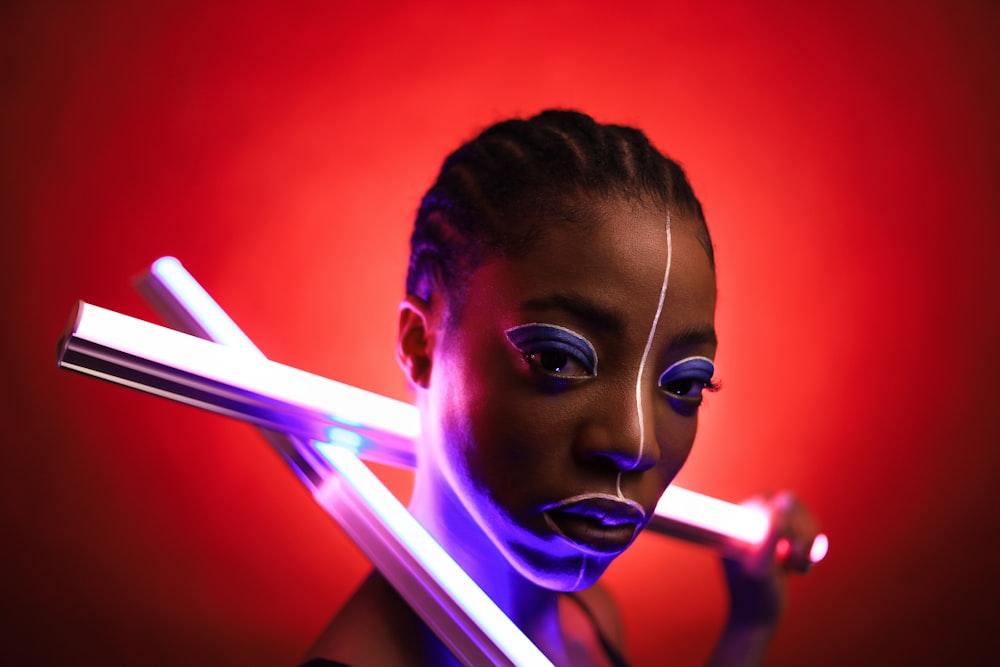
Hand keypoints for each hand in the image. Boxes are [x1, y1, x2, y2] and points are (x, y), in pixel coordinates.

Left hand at [721, 491, 820, 626]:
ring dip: (808, 544)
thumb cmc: (753, 595)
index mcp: (738, 520)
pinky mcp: (783, 540)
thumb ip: (772, 532)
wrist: (756, 619)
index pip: (770, 499)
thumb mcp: (762, 566)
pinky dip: (811, 551)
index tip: (784, 548)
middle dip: (800, 534)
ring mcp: (768, 529)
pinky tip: (799, 568)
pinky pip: (809, 531)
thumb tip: (786, 499)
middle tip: (792, 558)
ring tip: (795, 566)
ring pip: (803, 518)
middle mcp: (751, 519)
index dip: (786, 522)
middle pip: (791, 505)